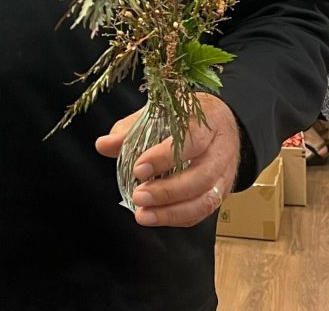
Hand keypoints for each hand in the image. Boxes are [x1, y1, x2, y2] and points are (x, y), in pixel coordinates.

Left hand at [95, 94, 240, 227]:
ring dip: (172, 213)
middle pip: (200, 177)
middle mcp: (221, 150)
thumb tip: (103, 145)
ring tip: (143, 215)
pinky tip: (157, 217)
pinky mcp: (222, 192)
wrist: (222, 122)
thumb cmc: (187, 115)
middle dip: (167, 191)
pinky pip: (203, 211)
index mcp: (208, 121)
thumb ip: (132, 129)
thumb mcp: (161, 111)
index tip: (138, 168)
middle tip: (138, 195)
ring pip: (205, 200)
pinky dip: (179, 218)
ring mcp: (225, 174)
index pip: (190, 140)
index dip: (164, 157)